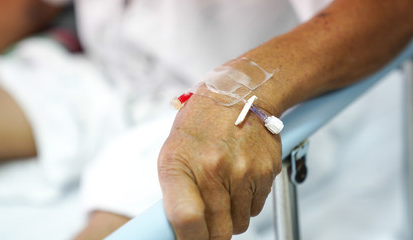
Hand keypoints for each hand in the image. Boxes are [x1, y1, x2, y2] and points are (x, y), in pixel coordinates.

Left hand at [158, 94, 281, 239]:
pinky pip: (257, 207)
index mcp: (181, 164)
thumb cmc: (200, 125)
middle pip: (219, 232)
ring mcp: (243, 171)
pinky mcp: (266, 171)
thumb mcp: (173, 153)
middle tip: (210, 221)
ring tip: (226, 188)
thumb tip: (184, 230)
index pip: (186, 220)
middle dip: (214, 234)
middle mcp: (213, 169)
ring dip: (232, 216)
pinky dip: (248, 201)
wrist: (237, 96)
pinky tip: (241, 178)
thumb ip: (176, 193)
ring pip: (241, 223)